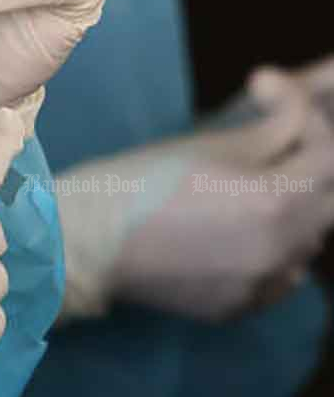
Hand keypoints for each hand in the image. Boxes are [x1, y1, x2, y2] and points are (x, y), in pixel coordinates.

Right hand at [55, 73, 333, 321]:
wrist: (86, 243)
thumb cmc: (137, 181)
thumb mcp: (207, 143)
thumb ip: (272, 125)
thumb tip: (297, 105)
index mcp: (276, 199)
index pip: (325, 153)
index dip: (303, 115)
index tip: (266, 90)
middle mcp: (283, 247)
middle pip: (325, 201)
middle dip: (303, 166)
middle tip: (266, 144)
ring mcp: (265, 283)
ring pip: (305, 240)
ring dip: (291, 210)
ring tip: (245, 189)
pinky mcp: (243, 306)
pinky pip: (280, 274)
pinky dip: (271, 250)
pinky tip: (233, 232)